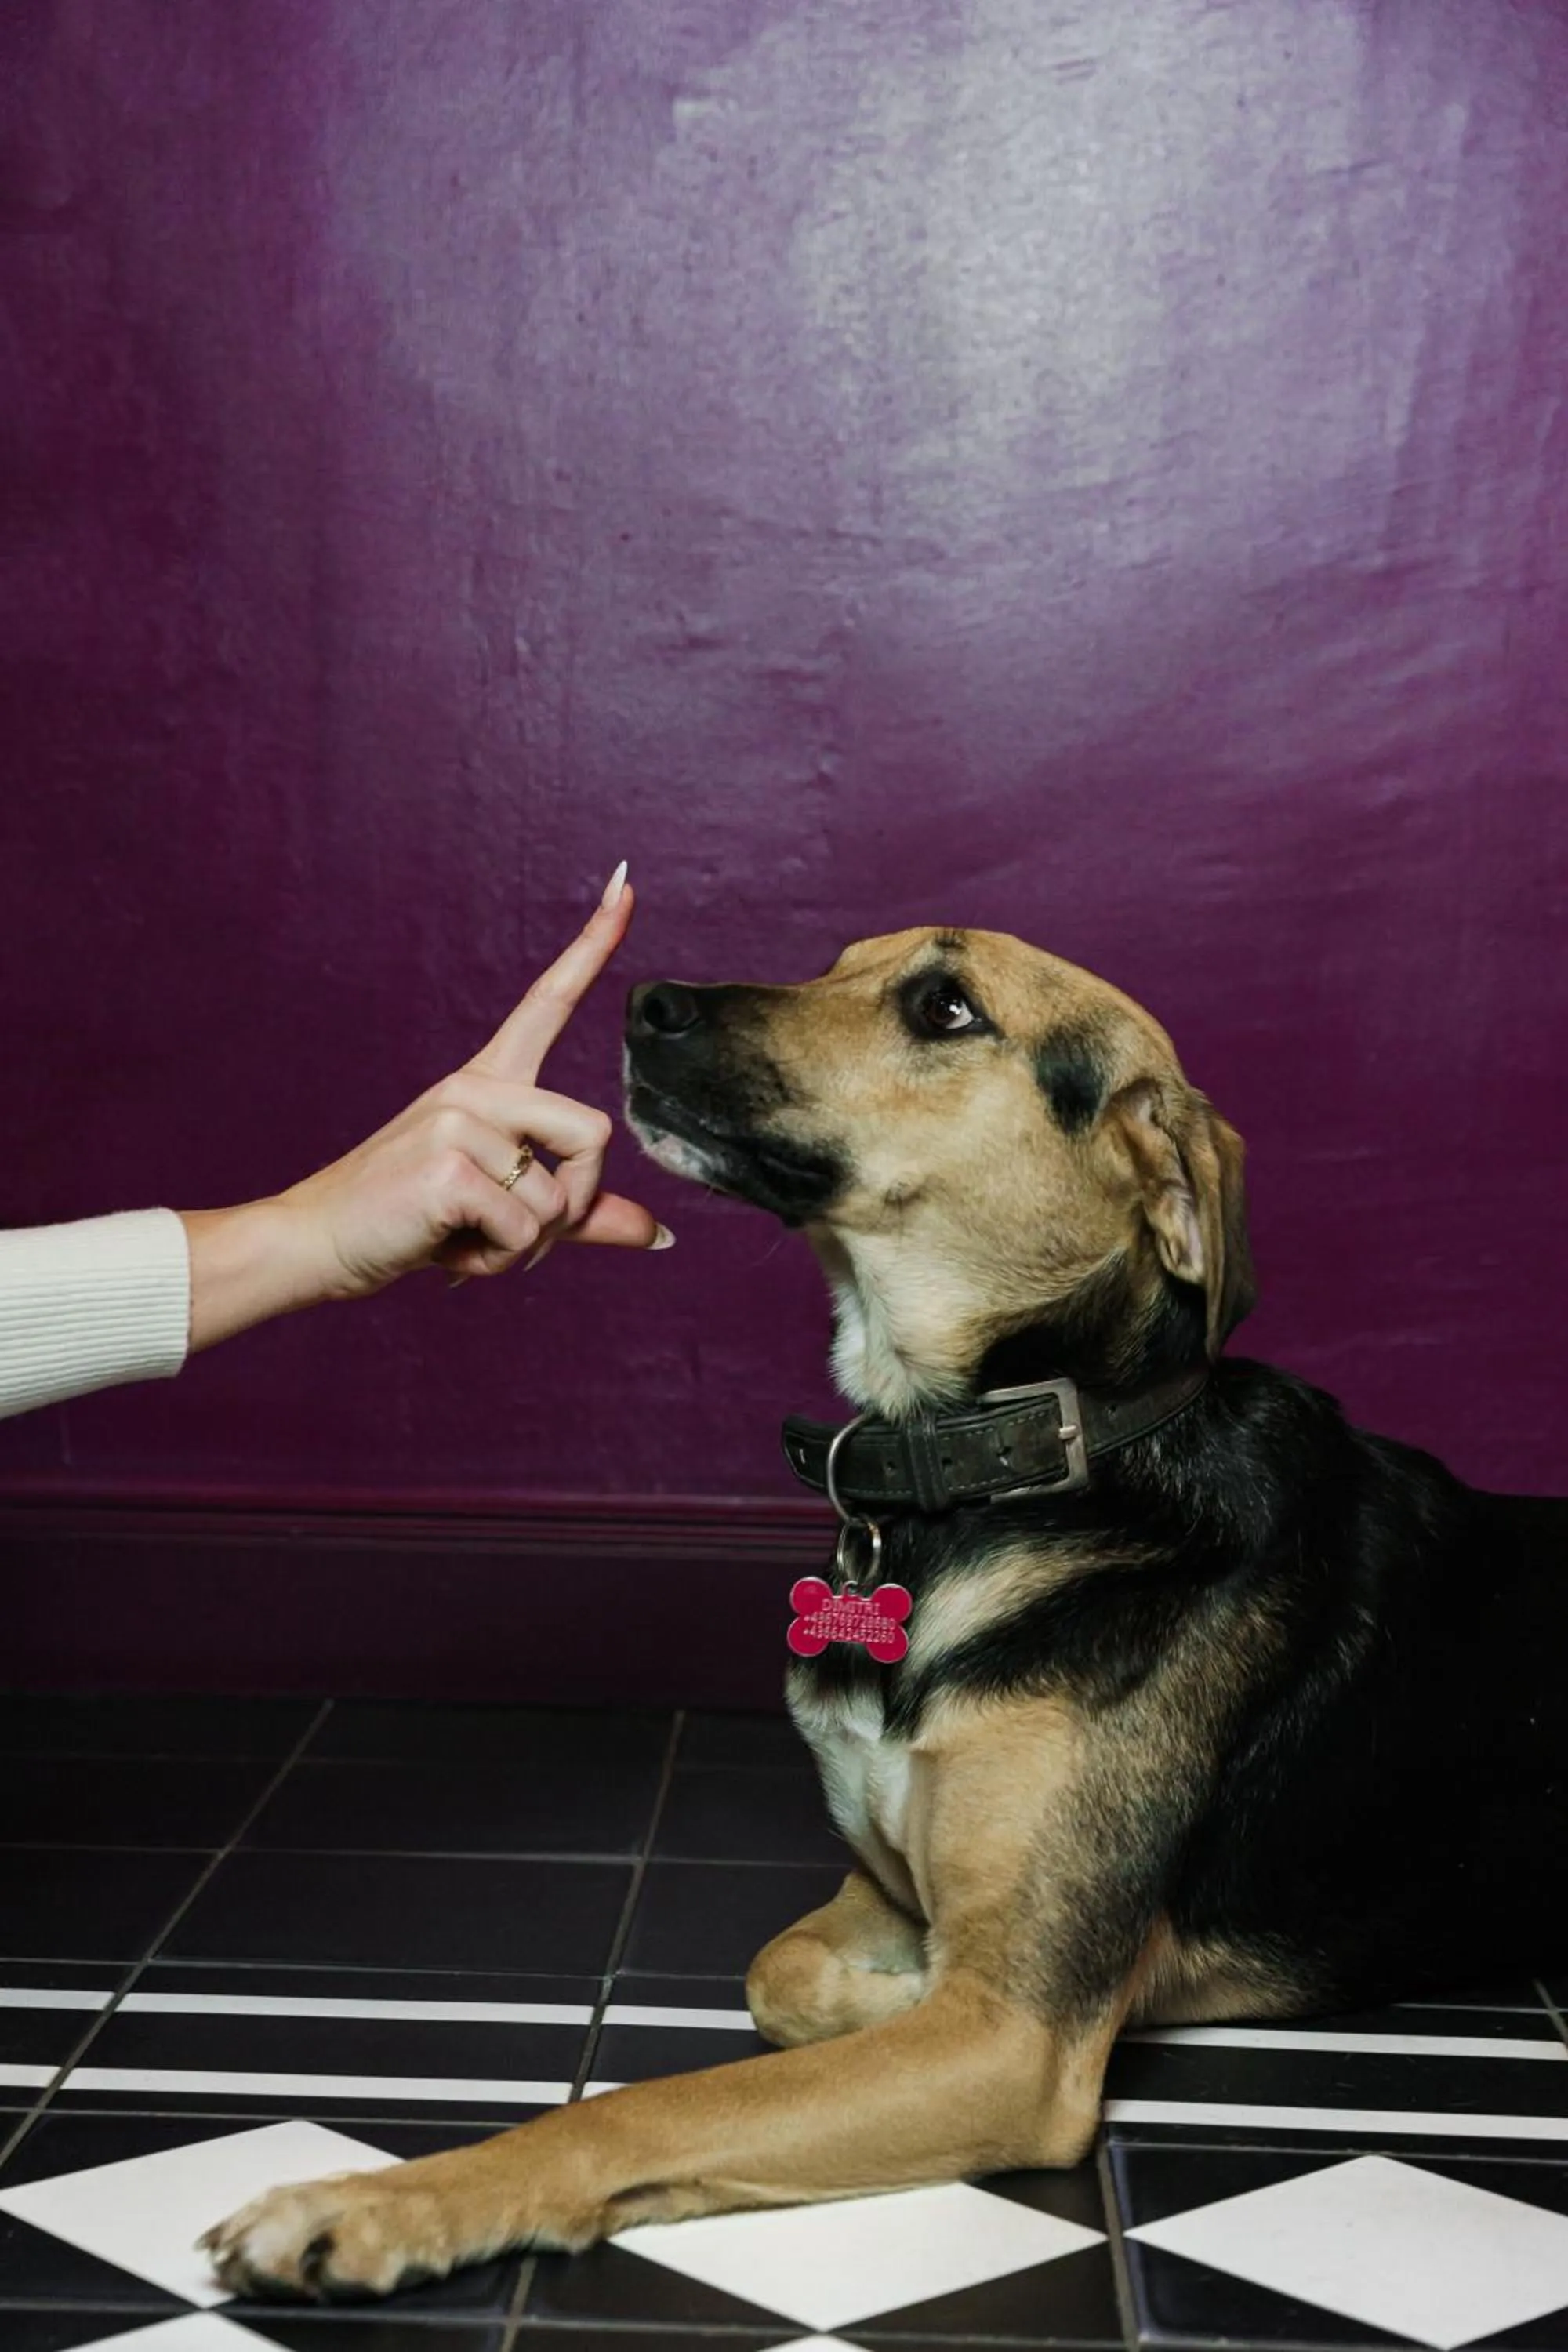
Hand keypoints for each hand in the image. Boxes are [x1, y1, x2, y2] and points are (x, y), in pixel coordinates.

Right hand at [180, 867, 668, 1349]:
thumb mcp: (506, 1213)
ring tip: (467, 1238)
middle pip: (594, 1134)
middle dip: (575, 1203)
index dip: (594, 945)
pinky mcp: (447, 1165)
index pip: (548, 1001)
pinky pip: (525, 1229)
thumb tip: (659, 1235)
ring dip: (527, 1244)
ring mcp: (457, 1119)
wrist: (321, 1244)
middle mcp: (475, 1087)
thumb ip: (581, 1214)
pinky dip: (498, 1260)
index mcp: (489, 1083)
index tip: (626, 881)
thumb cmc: (414, 1224)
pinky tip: (450, 1250)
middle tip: (516, 1232)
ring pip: (558, 1197)